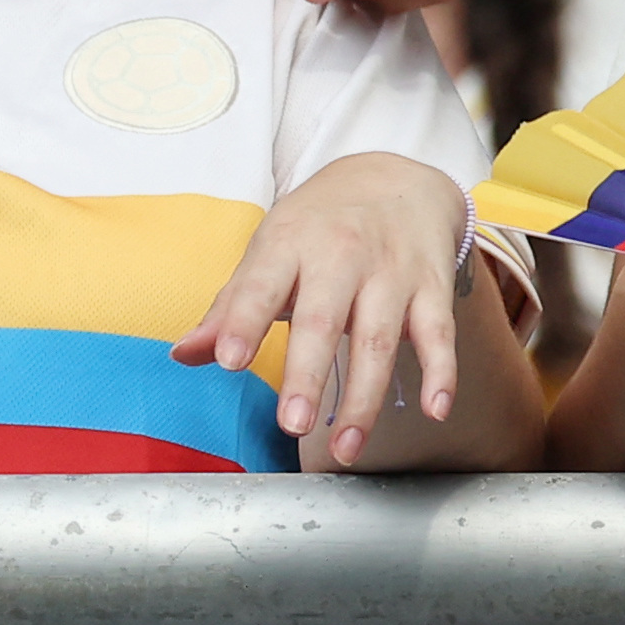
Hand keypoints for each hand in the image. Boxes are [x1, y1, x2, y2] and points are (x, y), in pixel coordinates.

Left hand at [178, 152, 482, 466]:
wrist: (396, 177)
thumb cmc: (319, 225)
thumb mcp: (269, 251)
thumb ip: (231, 306)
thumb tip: (184, 355)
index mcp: (289, 244)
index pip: (262, 284)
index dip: (244, 321)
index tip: (228, 361)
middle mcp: (342, 255)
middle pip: (324, 319)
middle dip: (309, 374)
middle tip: (293, 424)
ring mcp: (392, 271)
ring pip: (379, 338)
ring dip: (364, 396)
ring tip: (346, 446)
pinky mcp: (432, 286)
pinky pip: (439, 333)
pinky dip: (441, 372)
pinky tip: (436, 410)